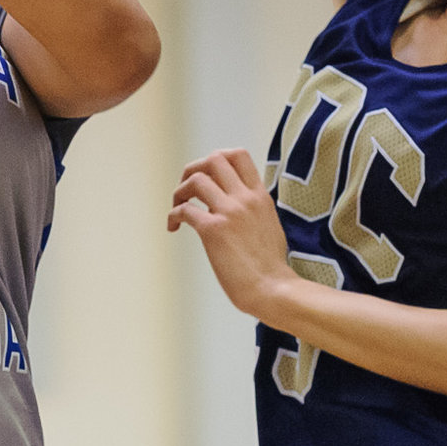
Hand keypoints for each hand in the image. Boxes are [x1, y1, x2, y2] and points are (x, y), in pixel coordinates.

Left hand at [168, 147, 295, 320]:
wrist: (273, 289)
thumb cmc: (270, 266)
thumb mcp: (269, 225)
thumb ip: (253, 209)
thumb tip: (231, 204)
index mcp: (260, 196)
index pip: (239, 155)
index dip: (217, 159)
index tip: (208, 177)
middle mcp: (245, 198)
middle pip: (214, 159)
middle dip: (193, 169)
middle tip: (187, 190)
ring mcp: (229, 212)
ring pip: (195, 179)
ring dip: (179, 192)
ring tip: (177, 208)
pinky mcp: (213, 230)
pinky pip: (184, 210)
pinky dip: (173, 215)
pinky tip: (173, 227)